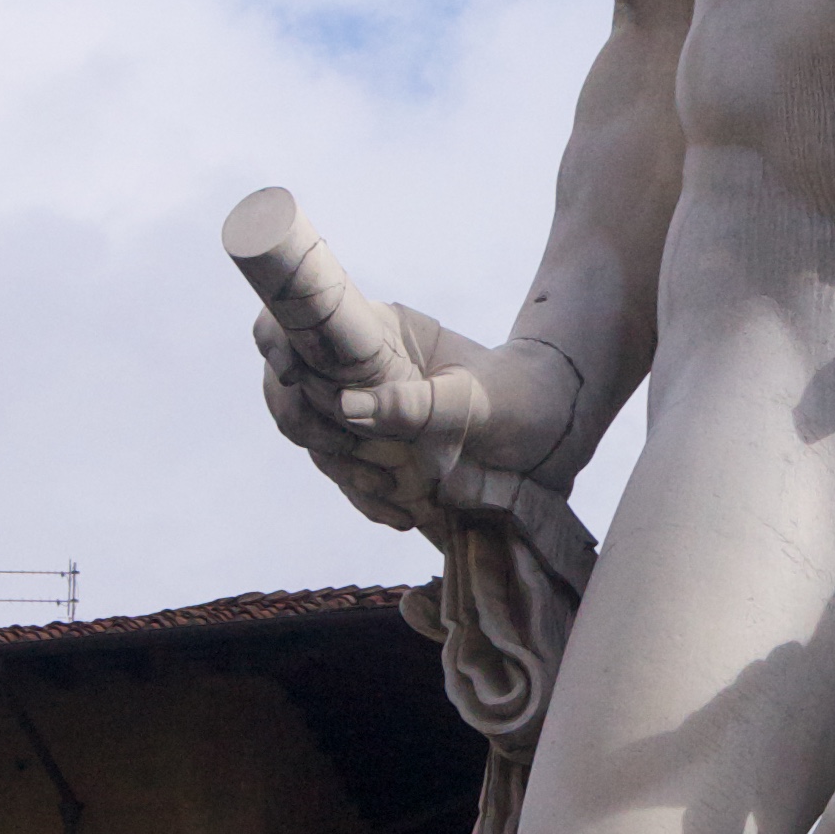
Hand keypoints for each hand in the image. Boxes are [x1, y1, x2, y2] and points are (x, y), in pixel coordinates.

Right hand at [256, 303, 579, 537]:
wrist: (558, 434)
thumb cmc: (525, 396)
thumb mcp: (475, 402)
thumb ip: (414, 405)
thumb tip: (346, 408)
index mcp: (378, 332)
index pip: (301, 319)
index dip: (277, 339)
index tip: (292, 371)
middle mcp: (361, 368)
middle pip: (292, 390)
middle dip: (312, 425)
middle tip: (361, 455)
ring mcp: (365, 411)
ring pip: (316, 440)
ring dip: (344, 470)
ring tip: (397, 493)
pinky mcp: (378, 453)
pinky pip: (347, 477)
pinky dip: (364, 499)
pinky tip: (400, 514)